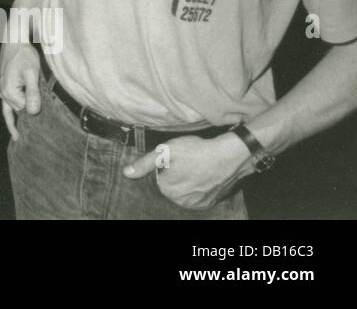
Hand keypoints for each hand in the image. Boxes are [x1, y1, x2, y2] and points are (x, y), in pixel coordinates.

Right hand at [0, 41, 42, 139]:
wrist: (14, 40)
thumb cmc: (24, 55)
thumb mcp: (32, 73)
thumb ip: (32, 92)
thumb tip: (33, 112)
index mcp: (9, 92)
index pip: (26, 111)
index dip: (36, 108)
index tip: (45, 108)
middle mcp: (3, 93)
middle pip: (20, 112)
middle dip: (28, 116)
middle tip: (39, 132)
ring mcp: (2, 91)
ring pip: (14, 110)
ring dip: (21, 117)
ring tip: (23, 135)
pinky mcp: (4, 87)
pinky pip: (7, 107)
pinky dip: (12, 117)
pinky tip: (15, 127)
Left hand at [122, 132, 252, 208]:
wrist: (230, 155)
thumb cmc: (197, 151)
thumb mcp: (165, 151)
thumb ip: (145, 164)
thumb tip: (127, 174)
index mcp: (170, 192)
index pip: (158, 180)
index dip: (164, 167)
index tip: (174, 159)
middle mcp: (183, 202)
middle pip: (171, 187)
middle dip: (174, 175)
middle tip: (186, 162)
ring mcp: (199, 204)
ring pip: (184, 190)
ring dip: (186, 180)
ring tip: (196, 167)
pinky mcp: (211, 202)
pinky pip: (198, 194)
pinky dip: (199, 185)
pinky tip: (203, 174)